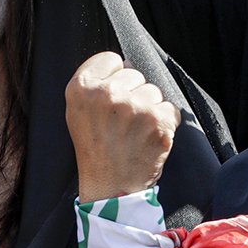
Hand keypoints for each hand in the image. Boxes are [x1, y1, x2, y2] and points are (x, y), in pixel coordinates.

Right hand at [65, 51, 179, 199]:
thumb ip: (95, 84)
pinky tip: (148, 139)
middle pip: (134, 73)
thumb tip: (127, 63)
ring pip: (153, 91)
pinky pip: (170, 108)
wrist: (110, 188)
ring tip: (134, 133)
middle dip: (132, 95)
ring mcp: (133, 106)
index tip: (109, 102)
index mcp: (80, 88)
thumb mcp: (78, 112)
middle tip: (120, 124)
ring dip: (149, 110)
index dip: (113, 79)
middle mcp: (105, 93)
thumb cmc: (95, 149)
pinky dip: (164, 124)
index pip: (111, 59)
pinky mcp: (157, 120)